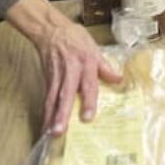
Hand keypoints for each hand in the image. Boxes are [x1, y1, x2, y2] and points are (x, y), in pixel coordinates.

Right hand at [7, 0, 120, 133]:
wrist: (51, 30)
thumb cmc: (75, 39)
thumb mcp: (94, 48)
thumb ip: (105, 67)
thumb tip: (119, 79)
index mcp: (85, 63)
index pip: (88, 85)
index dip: (88, 101)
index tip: (87, 118)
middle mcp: (70, 72)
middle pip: (65, 94)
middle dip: (62, 113)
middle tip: (61, 130)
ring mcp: (56, 76)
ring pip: (52, 98)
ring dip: (51, 117)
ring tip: (50, 134)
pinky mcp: (47, 80)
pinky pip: (46, 98)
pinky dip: (45, 113)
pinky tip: (45, 127)